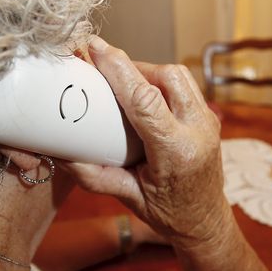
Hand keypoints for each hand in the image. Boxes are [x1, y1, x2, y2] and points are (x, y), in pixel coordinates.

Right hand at [59, 36, 229, 245]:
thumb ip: (95, 176)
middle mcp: (199, 131)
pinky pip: (185, 86)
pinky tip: (143, 94)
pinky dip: (162, 82)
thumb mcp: (129, 198)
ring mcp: (209, 122)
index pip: (145, 99)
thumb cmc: (171, 214)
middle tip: (105, 71)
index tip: (95, 48)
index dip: (118, 68)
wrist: (206, 222)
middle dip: (134, 66)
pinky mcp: (210, 118)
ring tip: (123, 82)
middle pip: (168, 76)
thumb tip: (61, 152)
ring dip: (149, 71)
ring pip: (179, 75)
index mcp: (177, 152)